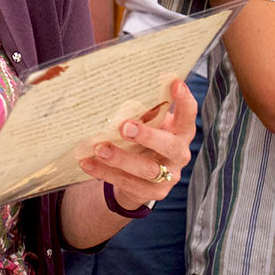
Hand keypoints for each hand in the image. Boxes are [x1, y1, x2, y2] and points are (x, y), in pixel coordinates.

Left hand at [79, 77, 195, 213]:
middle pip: (170, 146)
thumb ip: (143, 112)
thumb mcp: (148, 125)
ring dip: (121, 158)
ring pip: (147, 169)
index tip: (175, 83)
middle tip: (124, 127)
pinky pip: (127, 182)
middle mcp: (178, 154)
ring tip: (99, 148)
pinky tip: (87, 162)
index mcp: (180, 133)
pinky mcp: (152, 192)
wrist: (140, 179)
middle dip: (148, 136)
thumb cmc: (143, 141)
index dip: (184, 100)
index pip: (188, 116)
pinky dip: (104, 172)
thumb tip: (114, 88)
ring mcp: (168, 176)